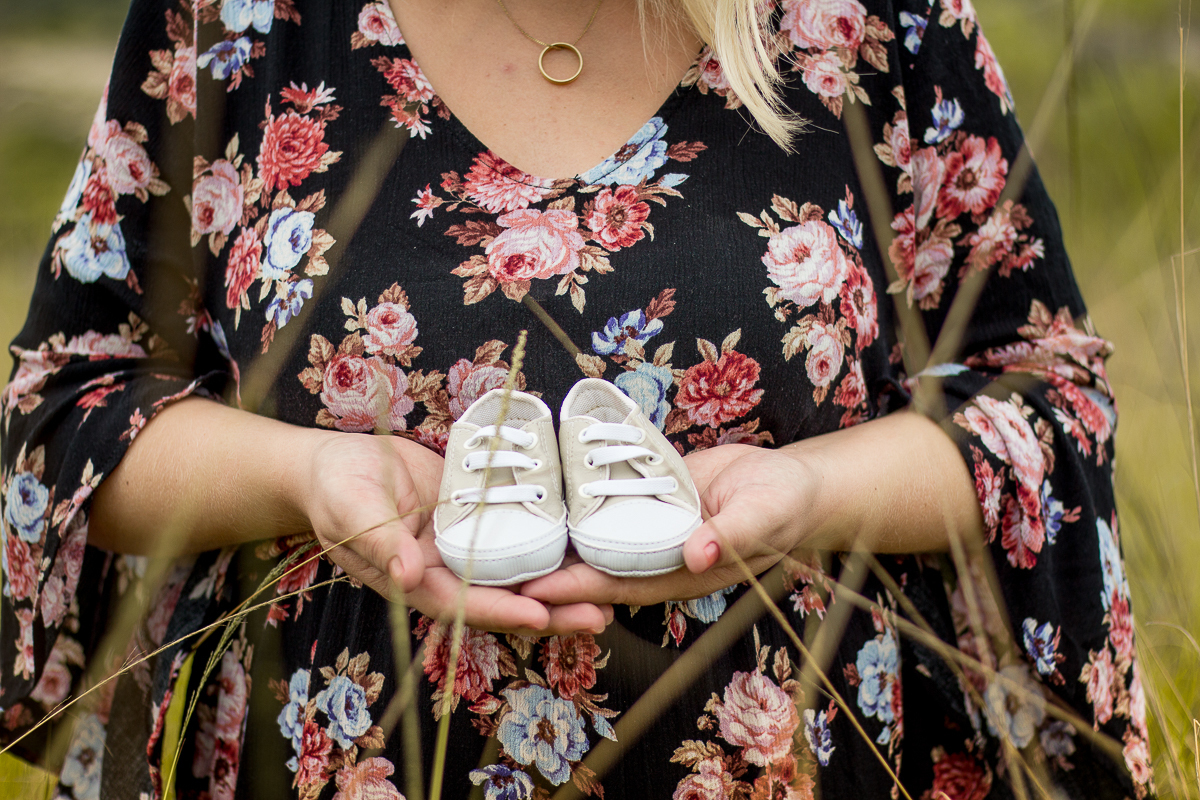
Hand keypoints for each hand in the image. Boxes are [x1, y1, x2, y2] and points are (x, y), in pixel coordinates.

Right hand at [301, 431, 610, 634]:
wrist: (342, 462)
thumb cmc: (336, 486)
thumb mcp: (352, 507)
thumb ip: (380, 541)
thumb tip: (409, 575)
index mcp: (413, 578)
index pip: (461, 603)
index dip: (501, 612)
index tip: (541, 616)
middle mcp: (445, 570)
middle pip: (502, 598)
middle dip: (550, 610)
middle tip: (599, 614)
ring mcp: (466, 546)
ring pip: (517, 572)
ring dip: (560, 585)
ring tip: (610, 592)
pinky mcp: (479, 517)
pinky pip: (517, 534)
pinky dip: (549, 544)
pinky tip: (588, 548)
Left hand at [520, 444, 817, 607]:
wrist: (790, 483)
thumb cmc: (783, 504)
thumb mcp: (764, 514)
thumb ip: (732, 535)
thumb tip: (697, 554)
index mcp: (682, 572)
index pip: (619, 584)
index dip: (575, 589)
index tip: (533, 589)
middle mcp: (658, 557)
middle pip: (593, 570)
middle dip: (547, 572)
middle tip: (494, 568)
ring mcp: (650, 531)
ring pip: (593, 541)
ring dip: (553, 542)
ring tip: (501, 535)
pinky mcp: (648, 502)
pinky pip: (607, 507)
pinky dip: (576, 507)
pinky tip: (540, 496)